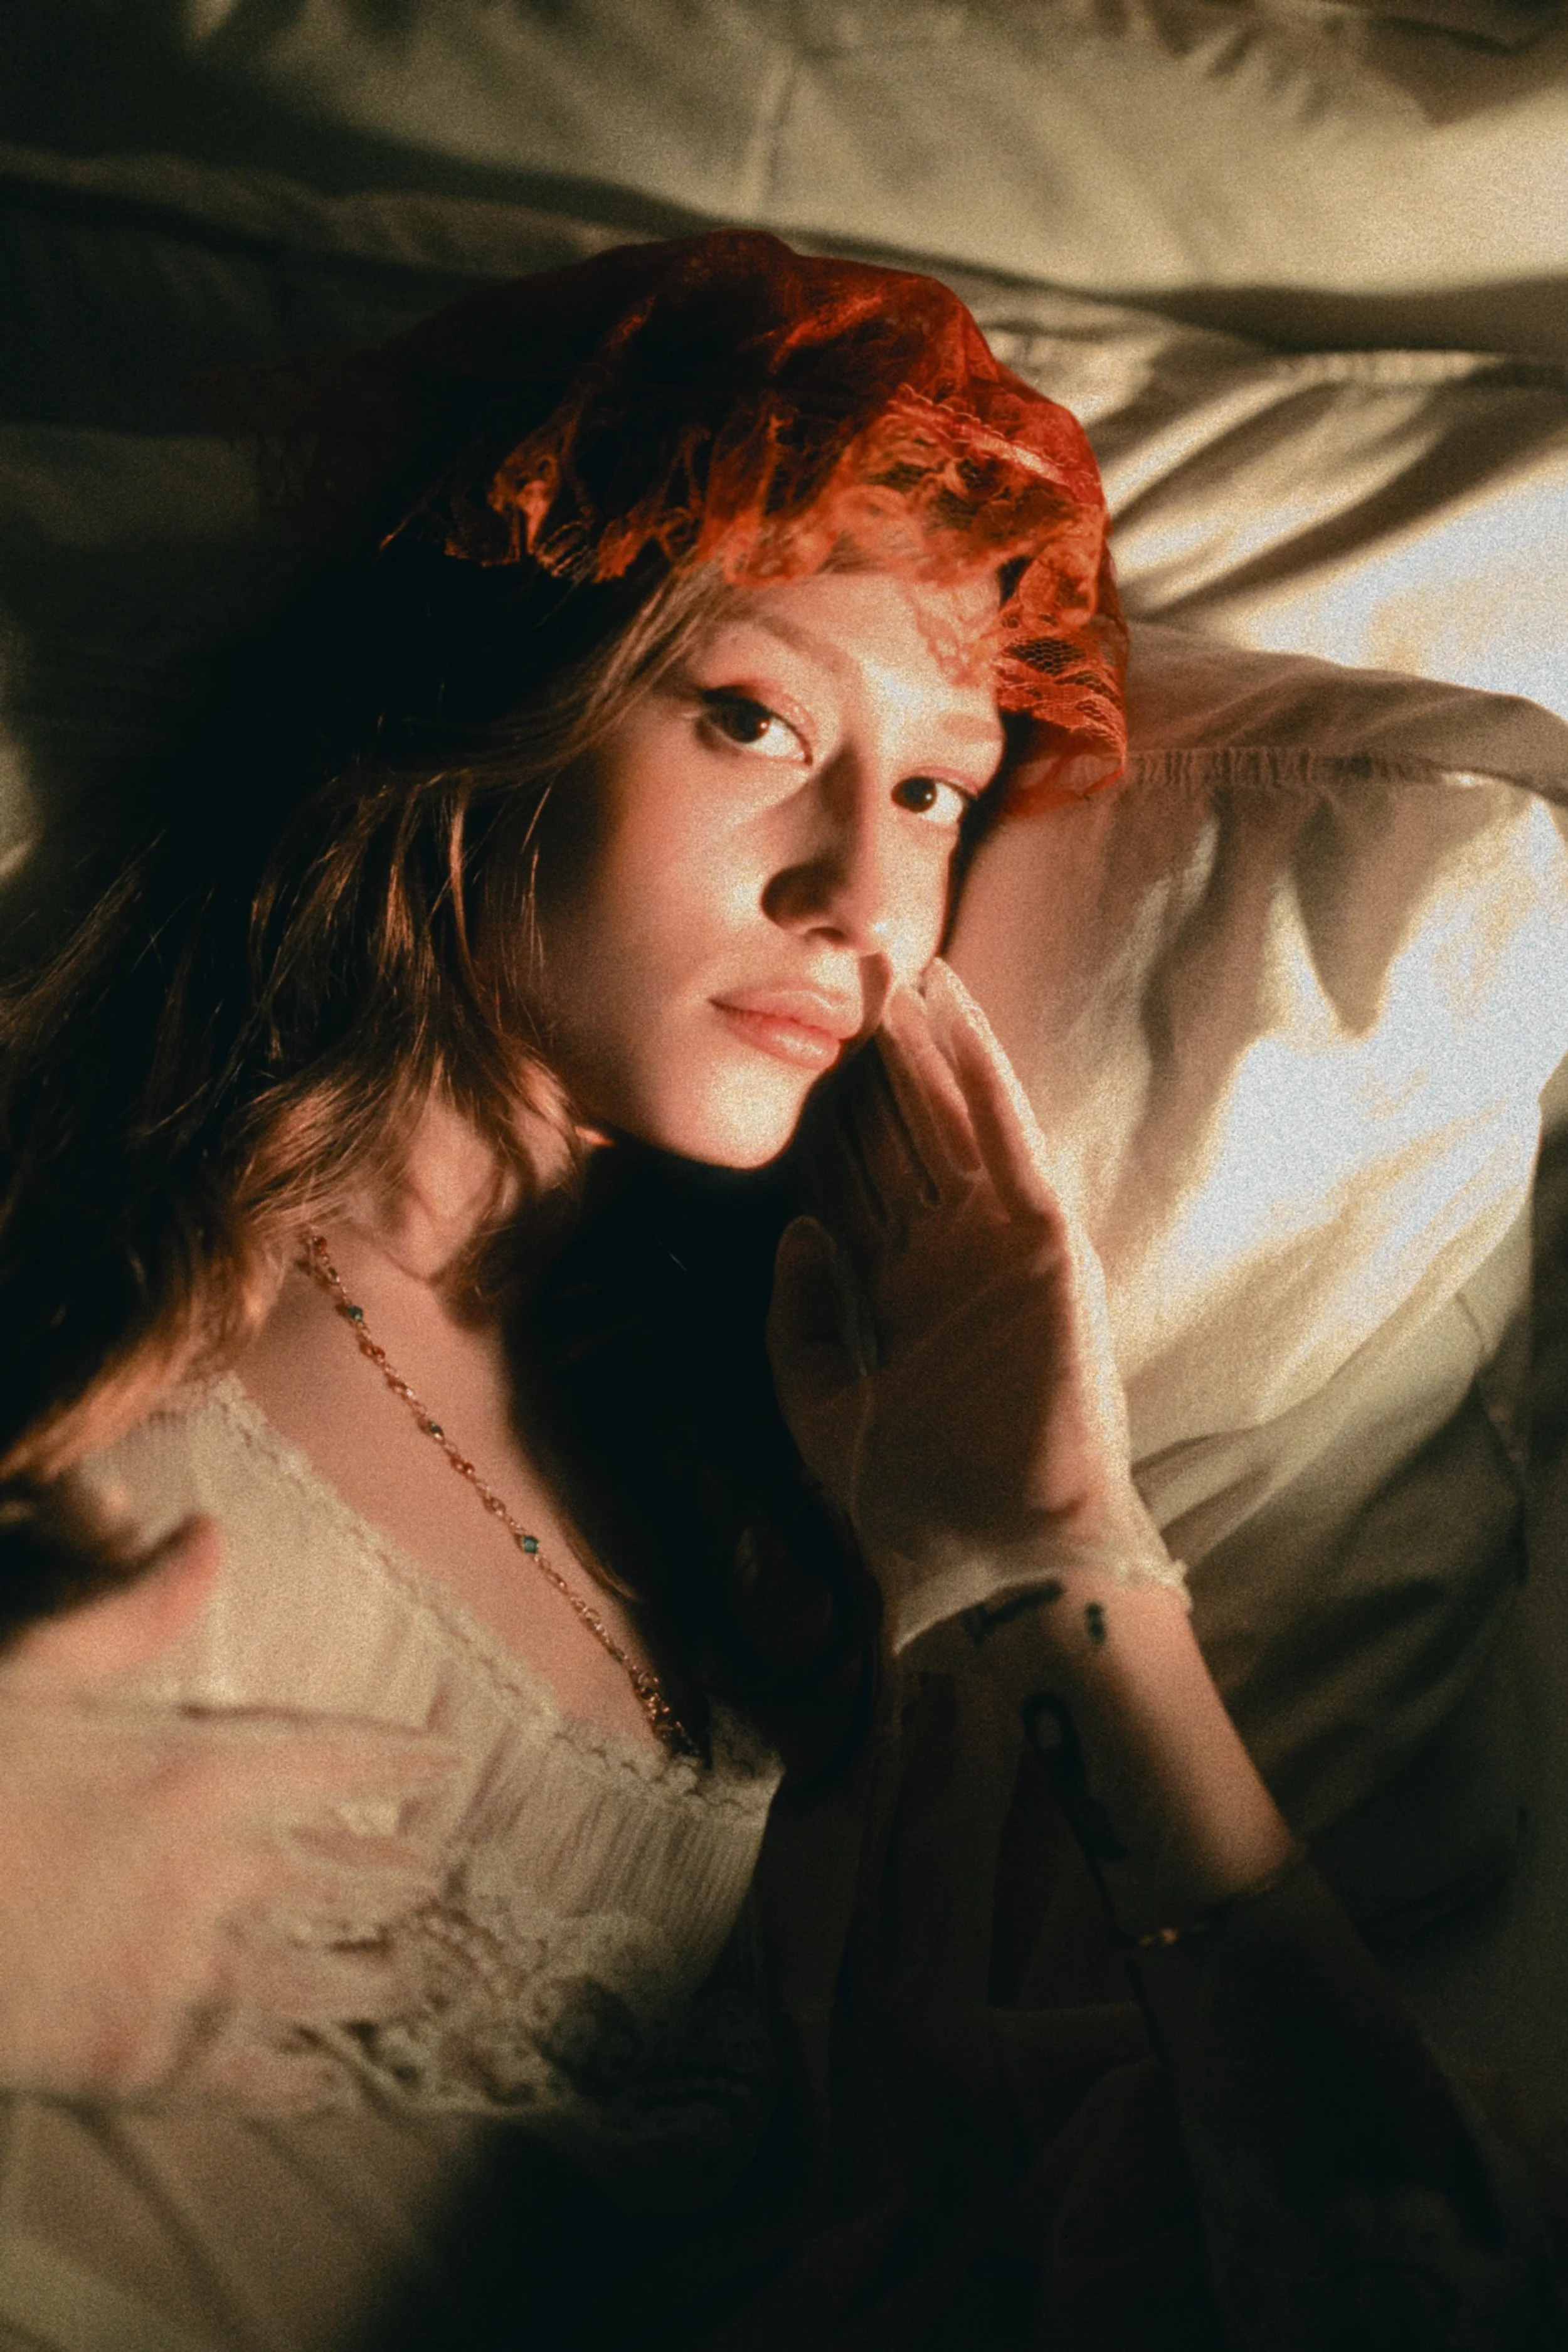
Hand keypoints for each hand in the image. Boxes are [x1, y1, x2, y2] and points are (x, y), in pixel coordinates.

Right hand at [0, 1481, 453, 2106]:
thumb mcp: (39, 1672)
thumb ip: (135, 1611)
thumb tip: (210, 1533)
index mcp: (201, 1773)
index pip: (337, 1762)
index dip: (398, 1763)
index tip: (449, 1765)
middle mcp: (218, 1875)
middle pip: (344, 1876)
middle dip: (396, 1878)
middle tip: (437, 1882)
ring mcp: (188, 1976)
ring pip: (318, 1982)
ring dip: (372, 1979)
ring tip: (408, 1976)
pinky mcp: (145, 2064)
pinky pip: (251, 2077)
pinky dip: (298, 2080)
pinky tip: (326, 2080)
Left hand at [767, 961, 1179, 1653]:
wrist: (996, 1552)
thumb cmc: (910, 1498)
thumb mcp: (818, 1402)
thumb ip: (800, 1318)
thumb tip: (798, 1225)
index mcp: (890, 1295)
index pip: (849, 1183)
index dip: (820, 1117)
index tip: (782, 1048)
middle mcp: (942, 1256)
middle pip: (897, 1137)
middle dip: (869, 1063)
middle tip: (835, 975)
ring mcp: (994, 1243)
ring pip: (948, 1120)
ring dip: (921, 1046)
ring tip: (888, 969)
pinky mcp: (1043, 1240)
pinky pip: (1006, 1138)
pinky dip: (980, 1072)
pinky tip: (951, 1012)